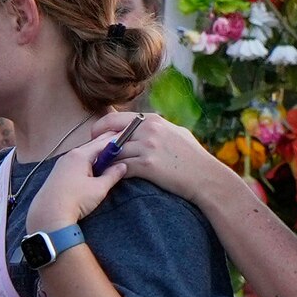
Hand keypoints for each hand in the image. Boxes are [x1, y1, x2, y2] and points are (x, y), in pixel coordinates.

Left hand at [23, 121, 130, 236]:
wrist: (49, 214)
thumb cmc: (75, 200)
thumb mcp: (99, 188)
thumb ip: (112, 175)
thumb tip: (122, 166)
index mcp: (80, 155)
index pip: (102, 143)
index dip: (115, 141)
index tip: (126, 139)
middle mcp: (69, 155)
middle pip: (91, 147)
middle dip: (106, 147)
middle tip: (120, 146)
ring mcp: (62, 164)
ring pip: (83, 155)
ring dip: (96, 156)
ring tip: (109, 158)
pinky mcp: (58, 173)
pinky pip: (76, 162)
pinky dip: (86, 163)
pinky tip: (92, 170)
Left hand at [104, 114, 235, 209]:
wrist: (206, 178)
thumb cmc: (194, 158)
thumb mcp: (177, 133)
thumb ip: (158, 127)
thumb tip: (145, 122)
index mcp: (153, 121)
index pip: (116, 118)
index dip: (101, 127)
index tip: (95, 137)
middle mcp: (149, 130)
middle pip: (109, 132)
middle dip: (96, 142)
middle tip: (90, 152)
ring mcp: (148, 147)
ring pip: (113, 151)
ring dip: (103, 159)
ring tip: (96, 167)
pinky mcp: (148, 165)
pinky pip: (121, 167)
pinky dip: (112, 172)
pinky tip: (109, 177)